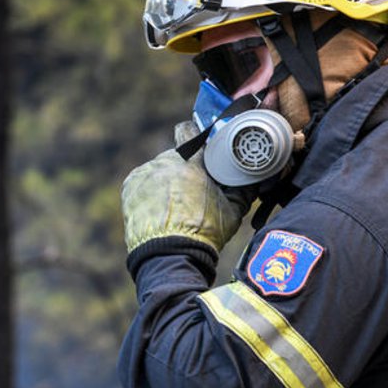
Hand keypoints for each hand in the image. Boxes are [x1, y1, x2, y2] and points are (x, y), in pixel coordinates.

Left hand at [121, 122, 255, 253]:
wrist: (170, 255)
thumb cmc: (205, 234)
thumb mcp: (234, 211)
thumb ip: (244, 187)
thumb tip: (256, 175)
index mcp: (193, 163)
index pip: (189, 131)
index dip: (194, 136)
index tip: (197, 144)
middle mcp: (167, 162)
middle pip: (175, 155)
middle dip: (183, 167)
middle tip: (190, 188)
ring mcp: (146, 172)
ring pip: (159, 169)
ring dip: (166, 180)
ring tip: (173, 204)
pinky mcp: (131, 184)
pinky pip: (143, 180)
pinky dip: (149, 190)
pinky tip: (158, 208)